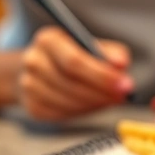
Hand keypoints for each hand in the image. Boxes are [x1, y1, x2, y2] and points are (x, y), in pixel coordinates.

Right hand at [18, 26, 133, 121]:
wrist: (43, 69)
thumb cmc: (75, 55)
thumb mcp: (93, 45)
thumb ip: (110, 53)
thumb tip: (121, 64)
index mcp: (48, 40)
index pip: (74, 61)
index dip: (101, 76)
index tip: (125, 86)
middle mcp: (33, 60)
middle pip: (69, 82)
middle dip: (100, 92)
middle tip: (122, 97)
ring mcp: (28, 84)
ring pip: (66, 101)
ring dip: (93, 104)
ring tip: (110, 100)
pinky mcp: (32, 106)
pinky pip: (61, 114)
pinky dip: (81, 112)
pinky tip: (93, 105)